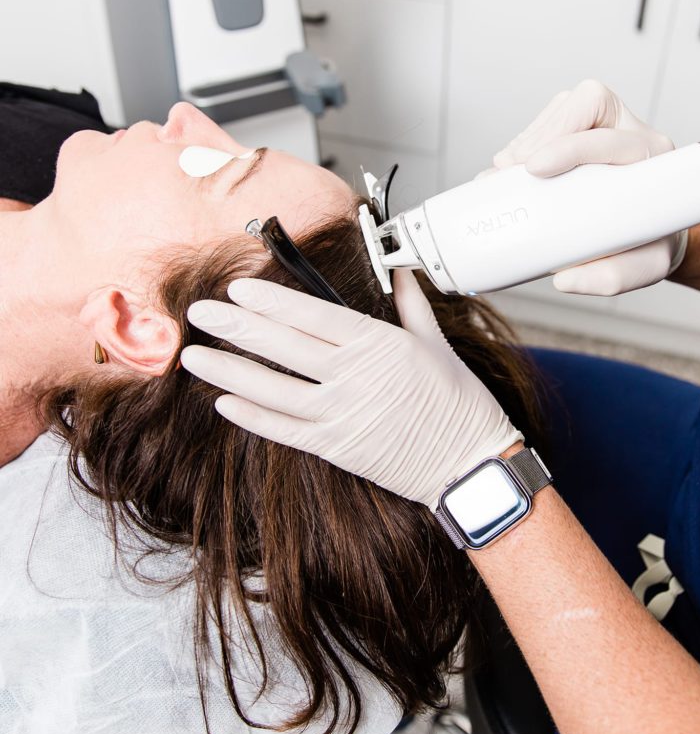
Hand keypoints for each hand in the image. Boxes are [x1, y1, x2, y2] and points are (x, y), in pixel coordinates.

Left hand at [181, 271, 521, 508]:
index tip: (237, 289)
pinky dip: (252, 417)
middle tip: (199, 312)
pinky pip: (285, 430)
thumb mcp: (436, 344)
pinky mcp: (337, 448)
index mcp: (378, 345)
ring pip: (273, 389)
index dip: (271, 301)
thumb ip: (411, 305)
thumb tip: (402, 270)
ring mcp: (342, 415)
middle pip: (283, 346)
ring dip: (229, 372)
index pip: (312, 315)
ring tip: (194, 356)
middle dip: (236, 327)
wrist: (470, 464)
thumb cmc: (458, 404)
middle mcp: (354, 378)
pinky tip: (224, 402)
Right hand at [489, 80, 686, 295]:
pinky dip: (525, 141)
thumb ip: (612, 278)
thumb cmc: (651, 244)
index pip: (610, 135)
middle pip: (585, 103)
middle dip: (543, 133)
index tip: (535, 168)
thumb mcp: (643, 267)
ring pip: (563, 107)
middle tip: (511, 167)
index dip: (568, 145)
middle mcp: (630, 133)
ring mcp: (603, 126)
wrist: (651, 231)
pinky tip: (512, 169)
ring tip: (507, 171)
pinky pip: (549, 120)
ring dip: (530, 136)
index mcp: (652, 157)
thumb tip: (565, 280)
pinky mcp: (578, 130)